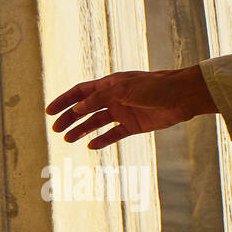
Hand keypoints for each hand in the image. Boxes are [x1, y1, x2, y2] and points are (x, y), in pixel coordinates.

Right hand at [46, 66, 217, 148]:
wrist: (183, 96)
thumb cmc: (154, 87)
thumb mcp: (123, 90)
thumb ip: (98, 98)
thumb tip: (76, 109)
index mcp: (109, 85)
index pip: (80, 92)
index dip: (64, 101)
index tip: (49, 112)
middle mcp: (114, 98)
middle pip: (85, 109)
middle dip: (69, 118)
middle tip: (56, 130)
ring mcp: (123, 112)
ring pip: (96, 122)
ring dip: (82, 130)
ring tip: (68, 139)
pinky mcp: (133, 125)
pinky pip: (113, 134)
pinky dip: (102, 140)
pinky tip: (91, 146)